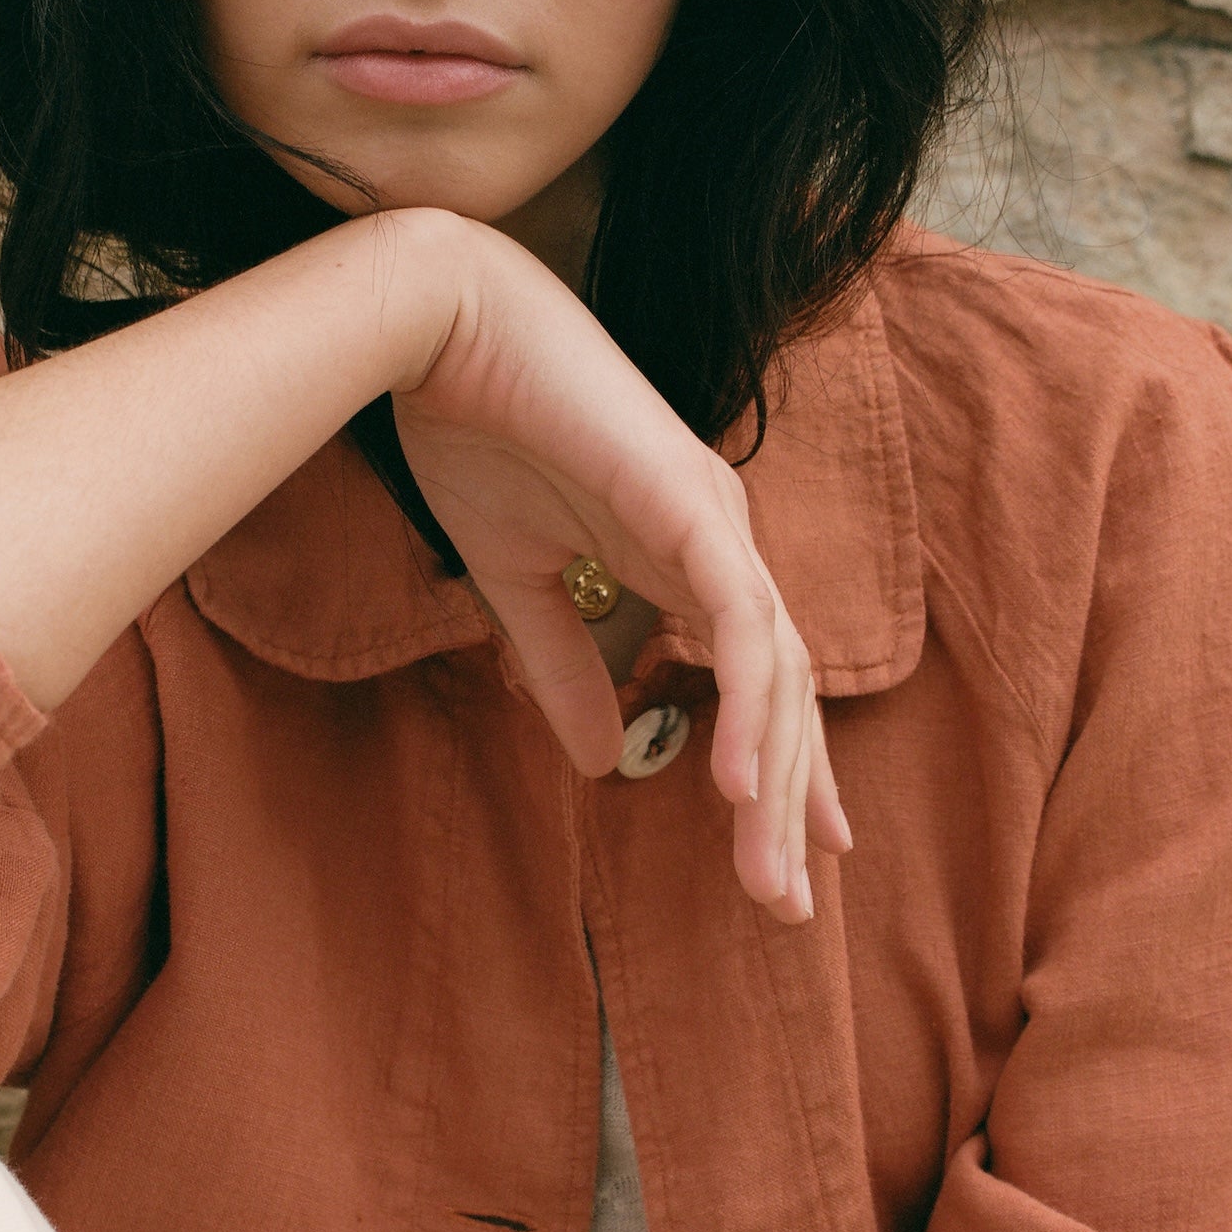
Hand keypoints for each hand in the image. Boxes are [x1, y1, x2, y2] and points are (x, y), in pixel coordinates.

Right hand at [385, 211, 849, 920]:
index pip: (757, 682)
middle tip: (786, 903)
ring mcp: (716, 518)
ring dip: (773, 782)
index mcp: (686, 553)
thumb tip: (604, 767)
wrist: (439, 328)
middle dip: (789, 805)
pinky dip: (747, 704)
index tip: (792, 856)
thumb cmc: (473, 429)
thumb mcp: (514, 584)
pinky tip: (737, 786)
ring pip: (776, 674)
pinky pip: (740, 621)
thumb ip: (563, 669)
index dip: (779, 771)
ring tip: (769, 876)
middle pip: (782, 695)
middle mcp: (722, 539)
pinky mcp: (690, 504)